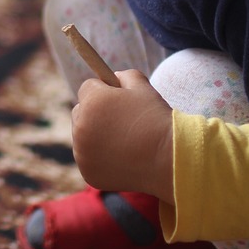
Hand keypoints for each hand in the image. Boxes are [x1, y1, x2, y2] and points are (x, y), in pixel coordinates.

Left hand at [70, 70, 174, 202]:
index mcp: (92, 101)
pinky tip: (121, 158)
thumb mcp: (143, 87)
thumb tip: (111, 77)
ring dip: (95, 136)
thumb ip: (123, 76)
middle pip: (79, 112)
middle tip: (119, 121)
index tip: (116, 99)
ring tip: (123, 141)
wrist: (170, 160)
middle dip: (94, 113)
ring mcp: (82, 152)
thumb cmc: (156, 120)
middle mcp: (81, 126)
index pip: (86, 88)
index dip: (103, 91)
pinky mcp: (88, 172)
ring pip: (82, 136)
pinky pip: (88, 158)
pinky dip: (99, 158)